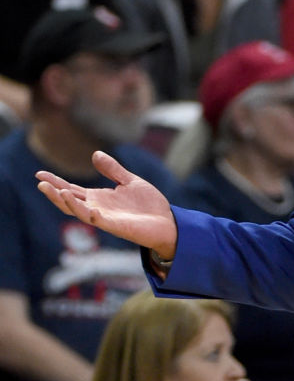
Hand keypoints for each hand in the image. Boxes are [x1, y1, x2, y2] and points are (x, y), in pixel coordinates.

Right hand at [36, 151, 176, 258]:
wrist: (167, 221)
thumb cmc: (148, 204)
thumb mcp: (130, 181)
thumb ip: (113, 170)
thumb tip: (95, 154)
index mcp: (99, 197)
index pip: (72, 189)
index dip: (56, 182)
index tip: (39, 174)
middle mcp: (98, 208)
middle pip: (69, 202)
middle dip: (54, 193)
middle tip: (41, 183)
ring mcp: (105, 218)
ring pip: (80, 212)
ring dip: (68, 203)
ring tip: (57, 191)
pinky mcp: (116, 226)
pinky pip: (99, 221)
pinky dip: (90, 213)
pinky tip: (85, 205)